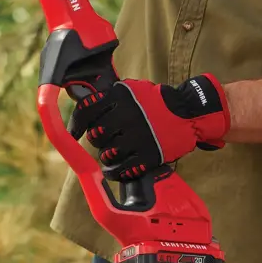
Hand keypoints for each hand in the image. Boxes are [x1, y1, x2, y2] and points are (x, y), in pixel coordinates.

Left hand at [67, 74, 229, 181]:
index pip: (86, 110)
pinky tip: (117, 170)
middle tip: (104, 139)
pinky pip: (122, 169)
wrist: (188, 114)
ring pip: (107, 154)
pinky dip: (116, 172)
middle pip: (96, 134)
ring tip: (113, 153)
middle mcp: (126, 116)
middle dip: (97, 139)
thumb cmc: (155, 102)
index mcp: (119, 97)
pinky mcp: (148, 155)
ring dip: (107, 156)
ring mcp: (137, 136)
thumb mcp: (131, 90)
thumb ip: (108, 95)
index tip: (74, 132)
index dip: (76, 123)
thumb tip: (80, 96)